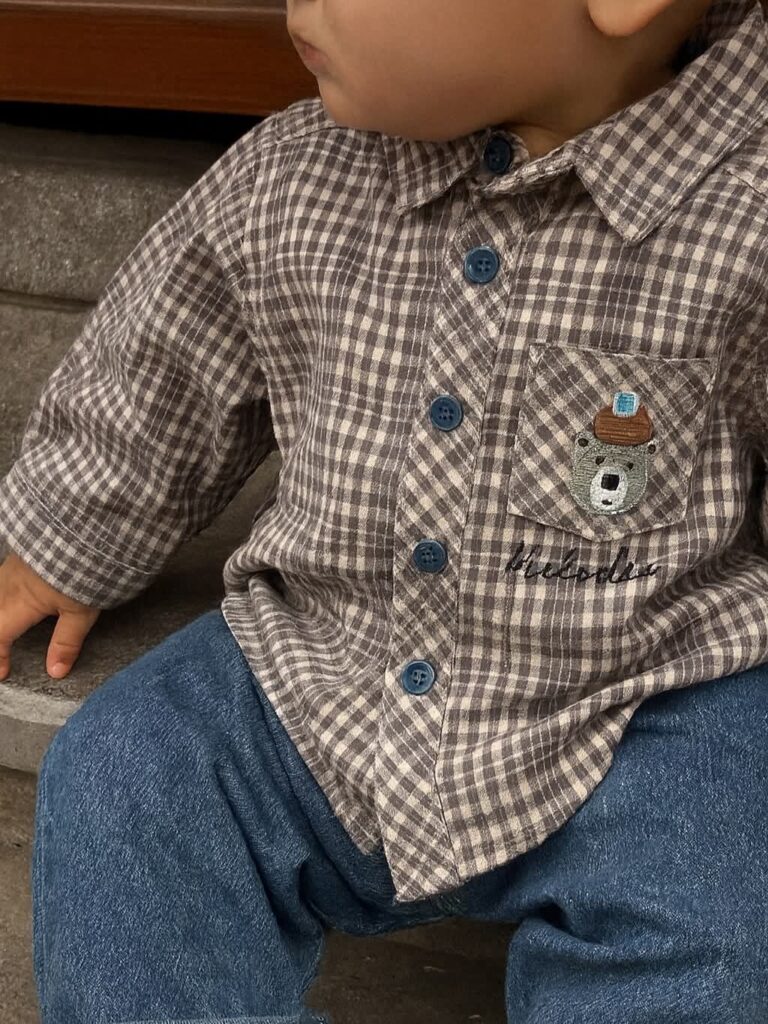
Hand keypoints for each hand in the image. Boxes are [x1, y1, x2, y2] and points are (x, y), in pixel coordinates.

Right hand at [0, 551, 100, 680]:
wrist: (84, 527)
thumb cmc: (83, 568)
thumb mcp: (81, 610)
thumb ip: (66, 641)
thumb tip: (55, 672)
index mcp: (20, 602)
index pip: (0, 635)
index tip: (3, 673)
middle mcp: (10, 583)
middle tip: (1, 649)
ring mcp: (14, 564)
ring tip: (6, 625)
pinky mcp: (23, 552)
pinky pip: (4, 577)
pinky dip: (4, 593)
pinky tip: (14, 593)